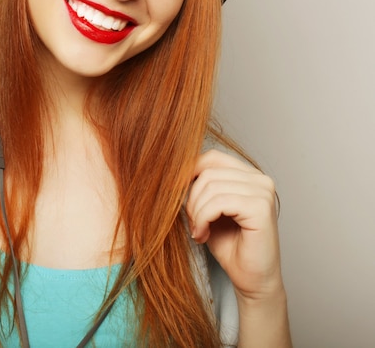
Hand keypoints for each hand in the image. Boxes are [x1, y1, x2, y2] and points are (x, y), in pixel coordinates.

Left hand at [186, 149, 283, 301]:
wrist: (251, 280)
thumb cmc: (229, 245)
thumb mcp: (207, 208)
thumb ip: (199, 186)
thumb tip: (174, 166)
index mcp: (248, 175)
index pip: (212, 157)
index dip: (190, 172)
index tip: (177, 195)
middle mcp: (260, 179)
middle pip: (208, 171)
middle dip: (191, 198)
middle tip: (191, 223)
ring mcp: (263, 192)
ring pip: (211, 186)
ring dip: (196, 212)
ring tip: (197, 230)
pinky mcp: (261, 208)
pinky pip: (219, 202)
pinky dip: (203, 218)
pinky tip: (203, 234)